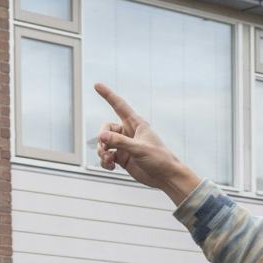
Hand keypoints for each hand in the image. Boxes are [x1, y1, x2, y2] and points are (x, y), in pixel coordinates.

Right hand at [93, 83, 203, 200]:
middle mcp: (129, 133)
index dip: (108, 95)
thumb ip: (119, 142)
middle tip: (105, 148)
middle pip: (106, 128)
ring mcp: (125, 145)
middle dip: (102, 138)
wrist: (165, 177)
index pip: (119, 105)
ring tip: (108, 161)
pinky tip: (110, 167)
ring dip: (102, 152)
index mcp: (136, 124)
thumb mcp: (139, 148)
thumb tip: (101, 136)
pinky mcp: (122, 158)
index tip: (97, 85)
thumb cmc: (159, 159)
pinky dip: (105, 161)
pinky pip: (107, 156)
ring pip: (105, 143)